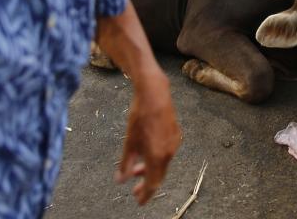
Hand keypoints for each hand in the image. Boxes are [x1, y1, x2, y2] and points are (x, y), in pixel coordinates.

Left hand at [115, 72, 180, 204]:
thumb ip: (126, 163)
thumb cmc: (139, 117)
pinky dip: (156, 159)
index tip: (138, 201)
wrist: (155, 94)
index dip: (145, 194)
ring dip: (150, 170)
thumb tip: (121, 180)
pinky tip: (146, 154)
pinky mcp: (176, 135)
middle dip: (147, 184)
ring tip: (137, 170)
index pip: (153, 183)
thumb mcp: (129, 142)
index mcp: (157, 156)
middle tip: (135, 191)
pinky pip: (166, 153)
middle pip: (159, 175)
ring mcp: (174, 144)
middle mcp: (169, 153)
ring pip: (163, 164)